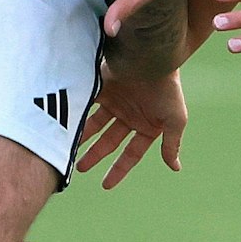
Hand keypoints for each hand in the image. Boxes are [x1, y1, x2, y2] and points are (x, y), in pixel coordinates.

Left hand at [76, 67, 187, 189]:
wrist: (152, 55)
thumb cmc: (167, 88)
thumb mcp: (175, 119)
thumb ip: (171, 143)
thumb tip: (175, 168)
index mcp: (147, 125)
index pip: (131, 153)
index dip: (119, 170)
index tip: (106, 186)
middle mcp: (130, 115)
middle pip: (109, 141)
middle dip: (95, 155)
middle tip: (80, 169)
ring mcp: (116, 101)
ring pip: (94, 125)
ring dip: (82, 138)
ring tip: (66, 150)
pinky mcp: (102, 87)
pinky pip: (86, 104)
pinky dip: (76, 114)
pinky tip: (64, 127)